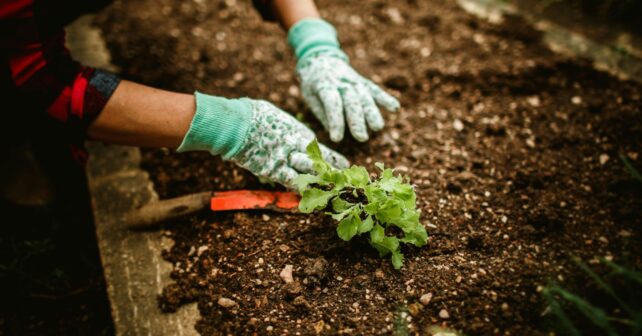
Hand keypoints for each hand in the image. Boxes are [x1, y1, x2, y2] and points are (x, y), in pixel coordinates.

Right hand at [229, 99, 348, 187]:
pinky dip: (300, 190)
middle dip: (332, 173)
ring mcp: (286, 159)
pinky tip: (309, 197)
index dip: (332, 158)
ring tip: (332, 192)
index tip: (344, 164)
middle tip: (344, 182)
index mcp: (299, 132)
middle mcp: (297, 146)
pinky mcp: (273, 170)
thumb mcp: (276, 117)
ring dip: (321, 183)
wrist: (237, 123)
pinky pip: (291, 183)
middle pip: (320, 163)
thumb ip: (286, 129)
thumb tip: (288, 132)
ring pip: (310, 174)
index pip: (320, 149)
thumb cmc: (253, 114)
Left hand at [297, 53, 399, 141]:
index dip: (335, 121)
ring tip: (377, 127)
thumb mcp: (309, 96)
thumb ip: (322, 113)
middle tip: (361, 138)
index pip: (332, 103)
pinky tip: (395, 108)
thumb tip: (334, 131)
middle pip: (352, 102)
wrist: (320, 58)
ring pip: (365, 97)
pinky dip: (385, 98)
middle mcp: (341, 82)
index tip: (337, 138)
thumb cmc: (313, 84)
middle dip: (357, 120)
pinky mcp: (363, 82)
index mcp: (324, 86)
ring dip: (372, 112)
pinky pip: (375, 90)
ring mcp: (354, 81)